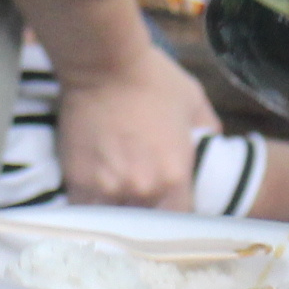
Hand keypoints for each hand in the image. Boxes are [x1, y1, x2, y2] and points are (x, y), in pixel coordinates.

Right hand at [55, 44, 216, 209]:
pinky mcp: (78, 182)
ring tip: (117, 196)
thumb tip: (210, 144)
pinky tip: (94, 192)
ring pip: (116, 220)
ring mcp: (108, 189)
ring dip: (118, 211)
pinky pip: (86, 210)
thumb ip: (208, 130)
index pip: (181, 220)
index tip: (171, 206)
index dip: (176, 214)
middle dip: (147, 215)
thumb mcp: (194, 101)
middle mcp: (143, 191)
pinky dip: (92, 205)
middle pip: (148, 224)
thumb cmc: (152, 78)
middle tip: (143, 201)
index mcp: (175, 177)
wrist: (104, 63)